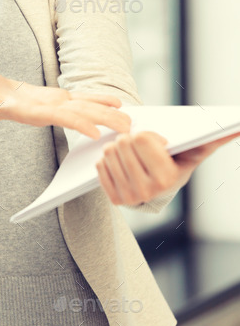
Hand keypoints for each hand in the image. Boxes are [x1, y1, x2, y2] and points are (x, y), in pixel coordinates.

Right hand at [0, 71, 131, 138]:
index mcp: (26, 111)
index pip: (54, 118)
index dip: (75, 122)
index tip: (96, 132)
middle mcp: (43, 110)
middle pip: (77, 115)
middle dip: (102, 121)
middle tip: (129, 130)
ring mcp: (50, 105)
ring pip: (83, 108)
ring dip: (107, 113)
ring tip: (131, 119)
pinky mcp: (53, 98)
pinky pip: (79, 99)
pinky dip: (98, 99)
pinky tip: (116, 101)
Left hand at [95, 130, 239, 205]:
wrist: (159, 187)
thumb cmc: (177, 162)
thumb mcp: (195, 150)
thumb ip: (215, 137)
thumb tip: (237, 126)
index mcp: (167, 178)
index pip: (141, 138)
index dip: (147, 134)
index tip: (156, 143)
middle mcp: (148, 191)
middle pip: (122, 143)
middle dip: (130, 139)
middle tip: (139, 148)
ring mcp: (130, 197)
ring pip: (109, 152)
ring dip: (118, 149)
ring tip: (132, 156)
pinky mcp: (115, 199)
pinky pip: (100, 165)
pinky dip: (108, 160)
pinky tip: (122, 165)